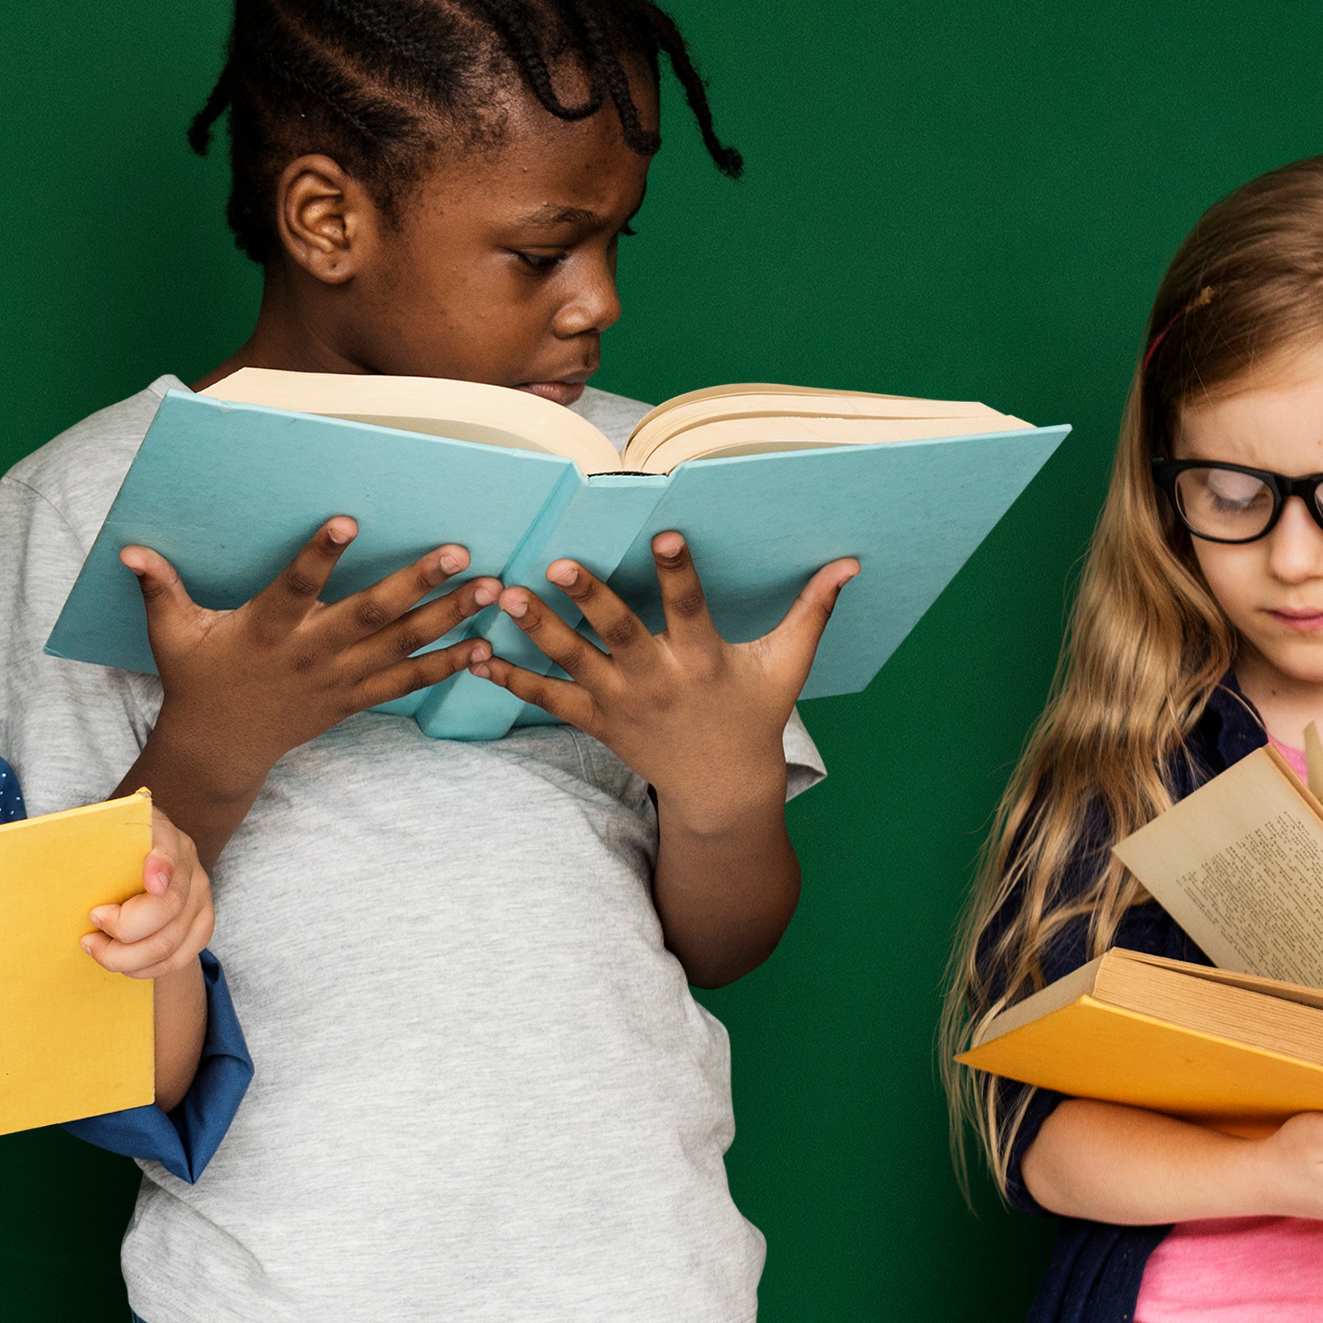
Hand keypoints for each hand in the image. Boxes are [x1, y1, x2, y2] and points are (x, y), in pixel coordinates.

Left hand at [86, 813, 215, 981]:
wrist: (140, 863)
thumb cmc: (111, 854)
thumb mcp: (101, 839)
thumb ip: (91, 847)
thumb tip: (60, 861)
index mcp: (162, 833)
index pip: (168, 847)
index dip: (163, 865)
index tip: (151, 883)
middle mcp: (188, 864)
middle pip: (168, 906)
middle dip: (122, 929)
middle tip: (91, 928)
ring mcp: (200, 896)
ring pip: (169, 943)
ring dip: (125, 956)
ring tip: (96, 947)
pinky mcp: (202, 925)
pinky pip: (177, 959)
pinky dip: (143, 968)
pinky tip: (121, 961)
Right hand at [124, 519, 491, 797]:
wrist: (219, 749)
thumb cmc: (197, 681)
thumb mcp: (172, 634)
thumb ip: (159, 588)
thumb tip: (128, 547)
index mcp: (265, 631)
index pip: (294, 586)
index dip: (319, 555)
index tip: (347, 520)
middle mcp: (308, 655)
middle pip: (368, 616)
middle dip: (416, 584)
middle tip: (459, 552)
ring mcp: (336, 681)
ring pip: (400, 647)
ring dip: (449, 619)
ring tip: (492, 591)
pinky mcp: (353, 700)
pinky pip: (406, 684)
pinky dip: (445, 667)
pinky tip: (483, 648)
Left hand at [457, 534, 854, 817]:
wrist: (720, 789)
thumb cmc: (754, 716)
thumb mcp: (787, 666)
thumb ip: (812, 611)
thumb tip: (849, 563)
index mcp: (704, 661)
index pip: (691, 608)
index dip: (680, 571)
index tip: (665, 534)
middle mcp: (658, 681)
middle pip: (619, 634)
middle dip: (589, 599)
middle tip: (558, 562)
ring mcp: (621, 703)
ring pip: (572, 664)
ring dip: (536, 630)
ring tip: (504, 596)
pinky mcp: (595, 720)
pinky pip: (546, 699)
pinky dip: (510, 678)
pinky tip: (472, 654)